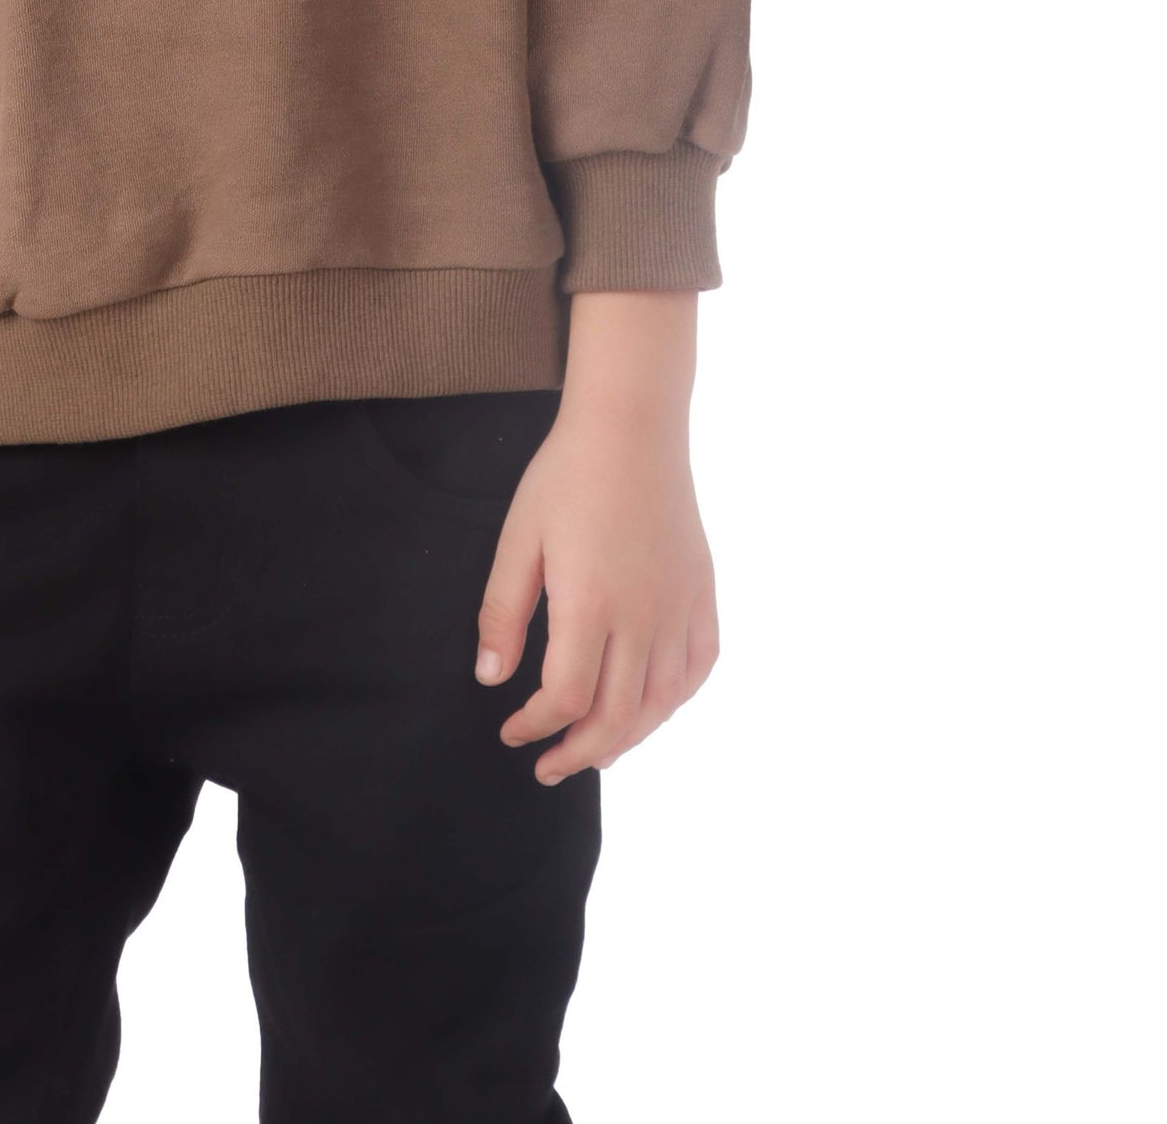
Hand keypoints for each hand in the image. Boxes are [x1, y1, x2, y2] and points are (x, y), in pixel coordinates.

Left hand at [473, 299, 719, 784]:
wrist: (632, 428)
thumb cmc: (566, 477)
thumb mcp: (519, 539)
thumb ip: (503, 612)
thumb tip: (491, 678)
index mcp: (591, 605)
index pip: (567, 699)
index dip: (537, 727)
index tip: (510, 731)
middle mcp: (643, 617)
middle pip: (618, 718)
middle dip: (578, 752)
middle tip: (548, 766)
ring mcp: (679, 608)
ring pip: (661, 704)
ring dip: (626, 738)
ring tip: (593, 750)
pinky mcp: (701, 594)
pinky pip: (698, 668)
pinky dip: (674, 701)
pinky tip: (649, 708)